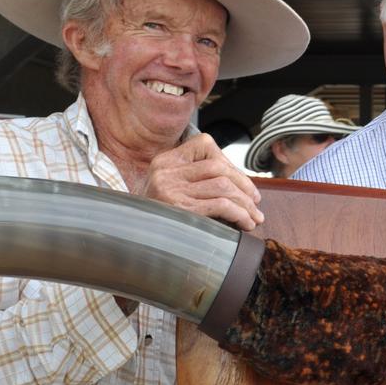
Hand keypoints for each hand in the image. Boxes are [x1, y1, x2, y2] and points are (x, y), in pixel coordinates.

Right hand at [139, 133, 263, 230]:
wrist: (129, 239)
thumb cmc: (157, 217)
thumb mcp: (167, 187)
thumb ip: (193, 177)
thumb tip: (237, 183)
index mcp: (164, 160)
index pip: (205, 145)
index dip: (230, 164)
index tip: (241, 182)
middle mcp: (165, 171)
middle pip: (219, 167)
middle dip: (244, 185)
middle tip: (256, 203)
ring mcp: (170, 190)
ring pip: (223, 186)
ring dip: (246, 203)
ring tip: (254, 217)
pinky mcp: (179, 210)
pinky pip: (221, 205)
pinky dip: (240, 214)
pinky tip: (245, 224)